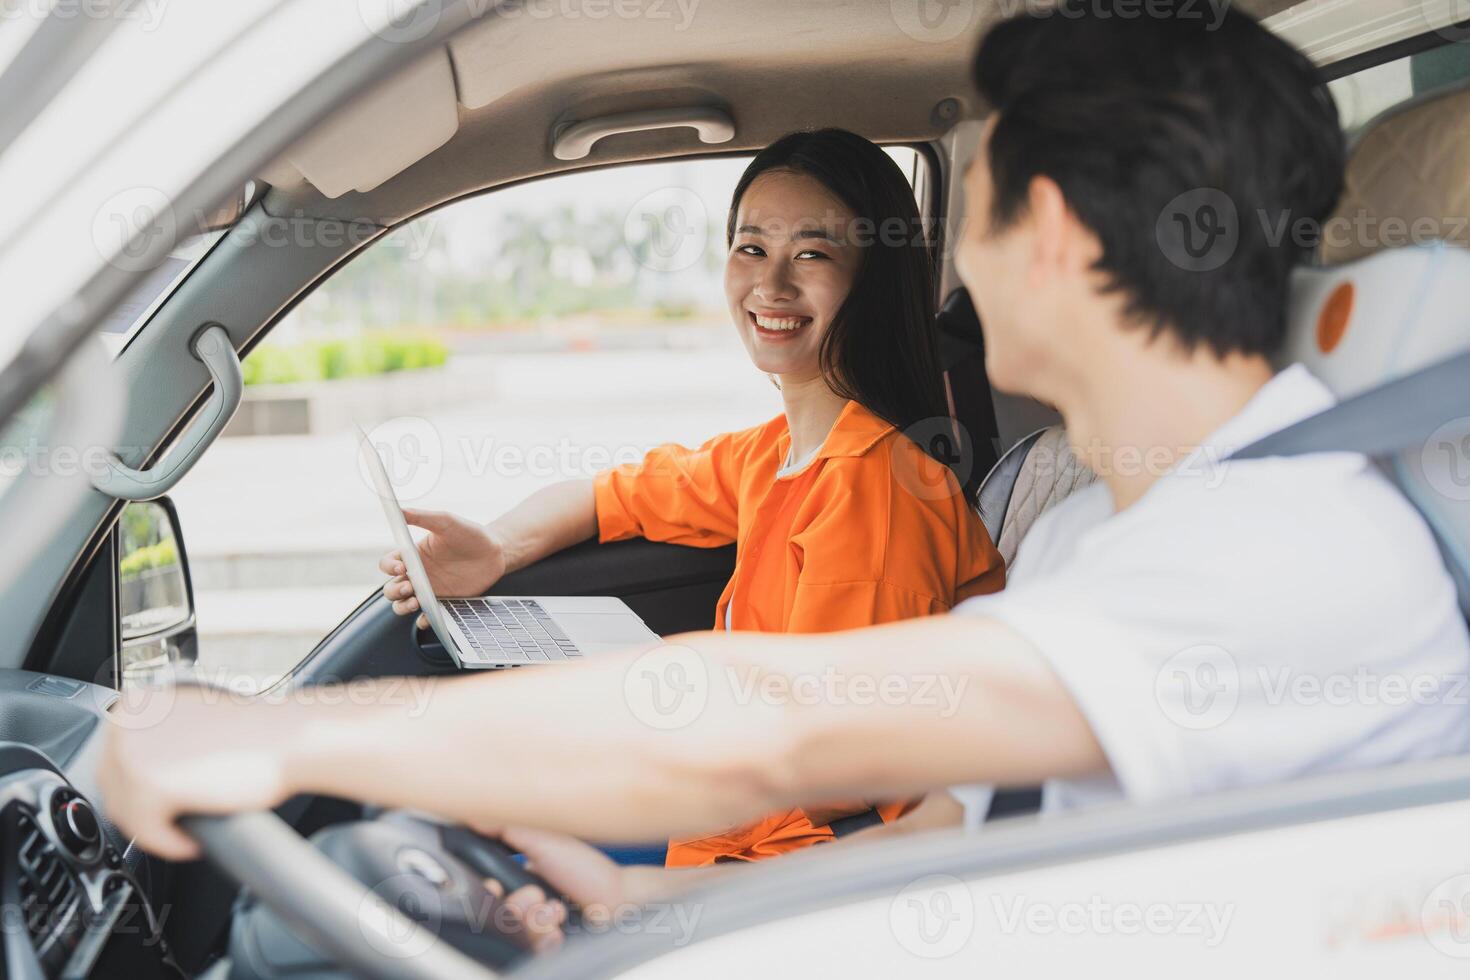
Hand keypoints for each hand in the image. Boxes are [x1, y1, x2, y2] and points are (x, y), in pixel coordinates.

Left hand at [97, 684, 293, 860]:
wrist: (289, 738)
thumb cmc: (258, 732)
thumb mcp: (193, 721)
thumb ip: (162, 735)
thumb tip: (148, 766)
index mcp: (136, 703)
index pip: (115, 759)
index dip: (140, 786)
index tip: (163, 803)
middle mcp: (125, 723)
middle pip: (115, 787)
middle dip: (145, 810)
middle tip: (176, 823)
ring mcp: (131, 755)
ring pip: (126, 813)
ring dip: (158, 827)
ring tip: (190, 831)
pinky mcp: (147, 787)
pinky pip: (147, 832)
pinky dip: (170, 843)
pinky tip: (194, 840)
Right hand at [379, 509, 508, 628]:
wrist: (496, 552)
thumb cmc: (469, 534)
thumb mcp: (446, 522)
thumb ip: (423, 517)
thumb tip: (399, 510)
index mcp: (413, 555)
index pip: (388, 564)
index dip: (389, 568)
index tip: (402, 568)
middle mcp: (417, 574)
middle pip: (391, 588)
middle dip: (394, 591)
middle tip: (410, 588)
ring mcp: (429, 591)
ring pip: (402, 604)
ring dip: (402, 607)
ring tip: (416, 602)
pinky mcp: (444, 603)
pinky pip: (427, 616)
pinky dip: (424, 620)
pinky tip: (429, 617)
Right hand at [470, 826, 656, 953]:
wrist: (619, 901)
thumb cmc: (587, 869)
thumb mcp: (544, 840)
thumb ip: (508, 828)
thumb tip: (473, 816)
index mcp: (518, 877)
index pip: (487, 890)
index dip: (488, 892)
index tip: (496, 887)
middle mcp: (524, 903)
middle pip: (497, 915)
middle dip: (517, 907)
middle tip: (538, 896)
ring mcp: (535, 927)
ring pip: (513, 935)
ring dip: (536, 921)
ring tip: (556, 910)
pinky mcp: (546, 946)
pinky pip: (529, 951)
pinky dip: (545, 939)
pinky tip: (560, 926)